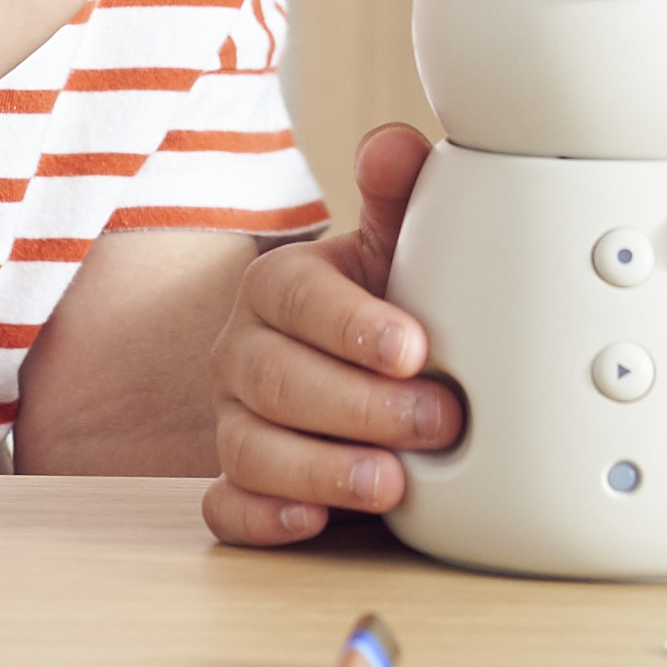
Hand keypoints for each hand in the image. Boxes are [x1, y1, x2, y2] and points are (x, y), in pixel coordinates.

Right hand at [204, 124, 468, 545]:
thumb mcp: (397, 246)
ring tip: (392, 483)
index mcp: (280, 287)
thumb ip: (399, 193)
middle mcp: (245, 352)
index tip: (416, 349)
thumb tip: (393, 145)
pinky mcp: (238, 483)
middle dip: (361, 407)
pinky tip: (311, 522)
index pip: (298, 299)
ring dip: (322, 472)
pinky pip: (226, 508)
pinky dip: (262, 518)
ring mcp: (235, 420)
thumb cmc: (385, 306)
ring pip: (251, 449)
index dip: (353, 326)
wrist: (365, 371)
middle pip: (278, 381)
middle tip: (440, 423)